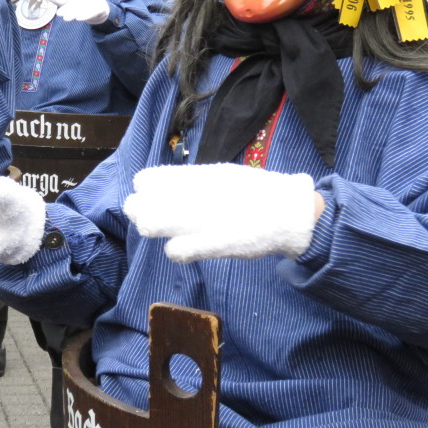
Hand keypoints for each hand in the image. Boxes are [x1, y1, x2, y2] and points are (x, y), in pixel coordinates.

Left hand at [47, 0, 109, 24]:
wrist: (102, 9)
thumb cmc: (84, 4)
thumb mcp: (73, 1)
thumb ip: (61, 0)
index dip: (63, 0)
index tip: (56, 10)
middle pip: (77, 1)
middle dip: (68, 8)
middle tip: (59, 14)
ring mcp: (96, 0)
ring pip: (84, 7)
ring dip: (74, 12)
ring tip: (66, 18)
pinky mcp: (101, 8)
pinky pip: (93, 12)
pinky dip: (86, 15)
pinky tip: (79, 18)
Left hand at [123, 164, 318, 262]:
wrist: (290, 211)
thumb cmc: (257, 193)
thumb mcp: (223, 176)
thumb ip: (196, 181)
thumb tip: (168, 183)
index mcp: (198, 179)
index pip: (151, 180)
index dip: (144, 187)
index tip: (145, 191)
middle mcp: (195, 197)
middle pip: (145, 204)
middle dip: (137, 208)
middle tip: (140, 210)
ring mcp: (202, 221)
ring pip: (153, 224)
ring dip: (148, 225)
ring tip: (153, 225)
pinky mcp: (214, 244)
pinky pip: (179, 251)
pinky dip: (174, 250)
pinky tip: (178, 248)